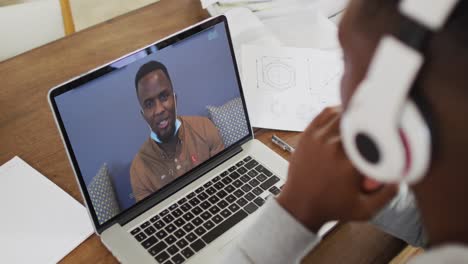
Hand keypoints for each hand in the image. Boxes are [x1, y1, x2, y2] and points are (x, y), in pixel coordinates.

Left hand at [277, 106, 396, 231]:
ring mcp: (319, 138)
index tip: (392, 133)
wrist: (300, 205)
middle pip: (361, 121)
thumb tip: (402, 174)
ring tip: (363, 120)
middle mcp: (334, 147)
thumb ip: (388, 194)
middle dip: (372, 122)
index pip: (376, 136)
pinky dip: (338, 110)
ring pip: (344, 113)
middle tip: (378, 125)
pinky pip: (326, 113)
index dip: (386, 132)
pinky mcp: (309, 134)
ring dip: (356, 115)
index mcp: (350, 164)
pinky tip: (345, 116)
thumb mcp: (365, 210)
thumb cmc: (331, 207)